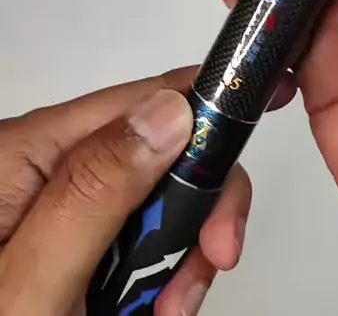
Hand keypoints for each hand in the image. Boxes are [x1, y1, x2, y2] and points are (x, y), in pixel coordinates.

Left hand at [0, 65, 292, 314]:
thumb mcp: (35, 284)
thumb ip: (96, 191)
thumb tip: (171, 107)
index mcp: (24, 151)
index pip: (140, 100)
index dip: (209, 113)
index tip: (256, 149)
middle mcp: (38, 162)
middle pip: (154, 149)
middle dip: (194, 206)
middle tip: (209, 269)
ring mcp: (51, 199)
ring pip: (151, 197)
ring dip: (174, 253)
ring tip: (163, 312)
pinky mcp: (63, 234)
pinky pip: (130, 233)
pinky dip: (151, 272)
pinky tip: (145, 307)